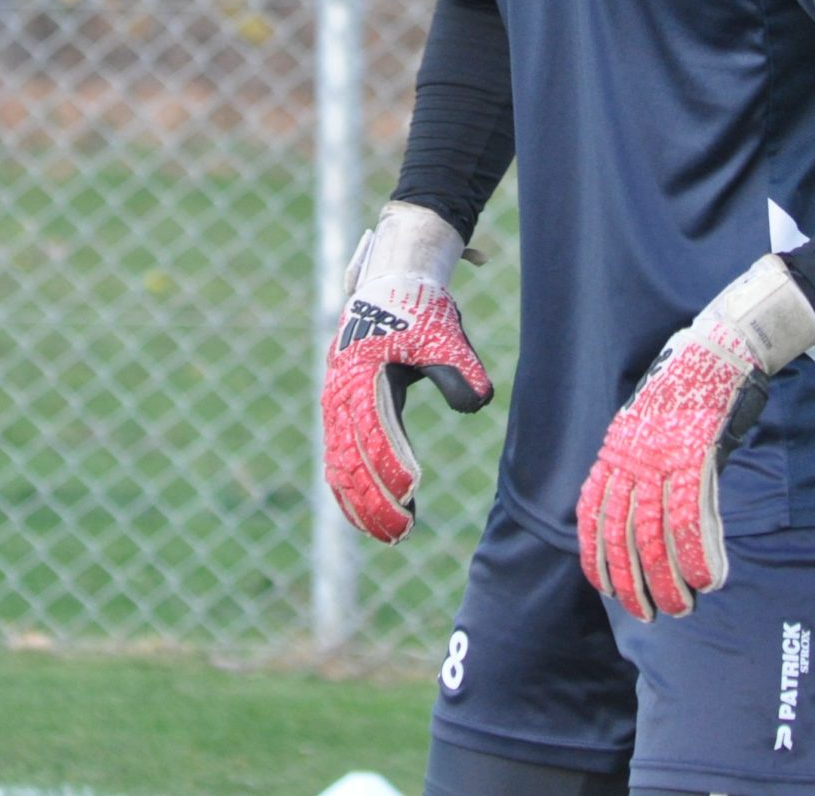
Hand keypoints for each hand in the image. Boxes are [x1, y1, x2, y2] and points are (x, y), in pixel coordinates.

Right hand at [322, 202, 492, 542]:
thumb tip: (478, 402)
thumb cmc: (421, 309)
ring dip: (358, 501)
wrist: (392, 281)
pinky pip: (338, 454)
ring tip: (388, 534)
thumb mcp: (443, 334)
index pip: (373, 430)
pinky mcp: (341, 407)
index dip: (389, 464)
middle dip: (371, 499)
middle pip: (348, 457)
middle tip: (401, 533)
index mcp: (362, 371)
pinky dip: (349, 486)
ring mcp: (336, 399)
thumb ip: (459, 369)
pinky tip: (366, 515)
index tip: (411, 493)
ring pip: (339, 462)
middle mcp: (341, 389)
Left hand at [577, 254, 814, 619]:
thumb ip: (646, 472)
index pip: (593, 515)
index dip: (597, 557)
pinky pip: (692, 515)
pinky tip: (710, 579)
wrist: (715, 348)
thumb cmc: (687, 392)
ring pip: (656, 533)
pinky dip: (699, 552)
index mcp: (615, 451)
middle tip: (648, 615)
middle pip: (623, 534)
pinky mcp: (695, 454)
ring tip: (682, 609)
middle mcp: (631, 457)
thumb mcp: (652, 430)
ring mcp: (662, 457)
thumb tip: (653, 520)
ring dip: (669, 579)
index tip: (606, 590)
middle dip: (632, 582)